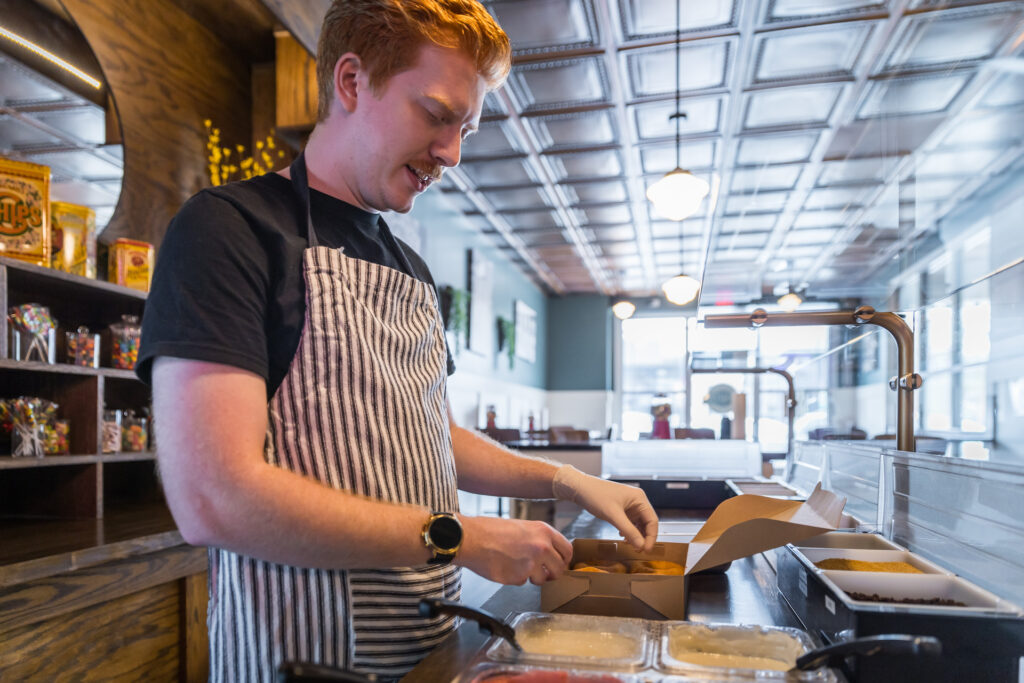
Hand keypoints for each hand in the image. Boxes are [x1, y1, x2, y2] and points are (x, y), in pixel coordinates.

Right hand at [456, 515, 572, 585]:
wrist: (472, 538)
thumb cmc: (491, 531)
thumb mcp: (522, 527)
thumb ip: (538, 539)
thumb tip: (549, 552)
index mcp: (544, 531)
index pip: (568, 550)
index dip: (564, 560)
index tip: (559, 564)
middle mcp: (542, 547)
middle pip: (560, 569)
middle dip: (551, 574)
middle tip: (542, 573)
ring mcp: (532, 563)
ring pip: (542, 579)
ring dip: (532, 577)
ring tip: (515, 565)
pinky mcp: (519, 577)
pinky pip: (523, 582)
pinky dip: (515, 578)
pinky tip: (504, 567)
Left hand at [553, 465, 658, 551]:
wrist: (580, 488)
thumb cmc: (596, 496)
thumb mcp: (613, 515)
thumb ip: (628, 530)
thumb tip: (641, 545)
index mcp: (639, 498)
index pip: (653, 520)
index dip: (652, 537)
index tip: (647, 550)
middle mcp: (637, 501)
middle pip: (647, 523)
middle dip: (643, 537)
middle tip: (639, 551)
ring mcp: (629, 505)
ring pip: (638, 524)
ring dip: (636, 535)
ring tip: (630, 545)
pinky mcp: (621, 509)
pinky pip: (630, 522)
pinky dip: (628, 531)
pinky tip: (623, 537)